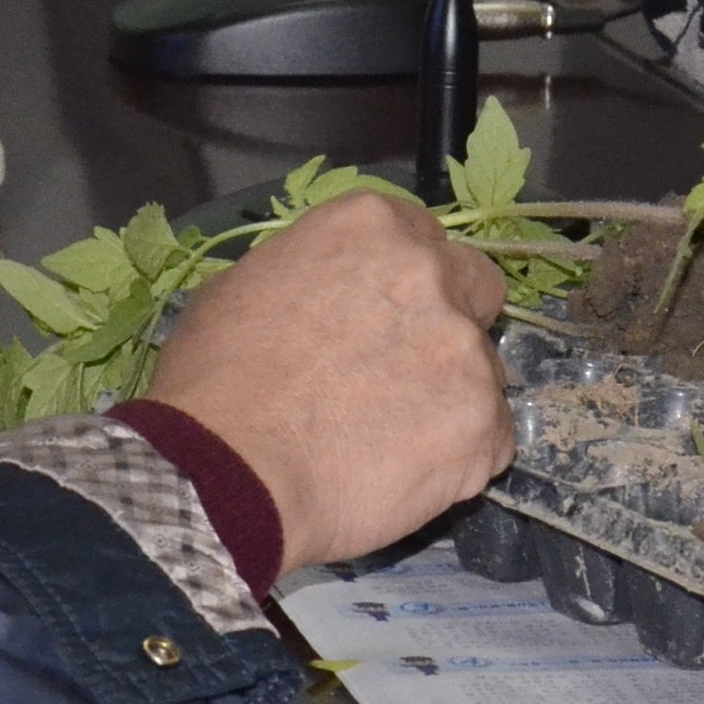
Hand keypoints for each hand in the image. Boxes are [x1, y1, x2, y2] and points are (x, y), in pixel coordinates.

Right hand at [146, 185, 512, 572]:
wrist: (226, 476)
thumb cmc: (213, 384)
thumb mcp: (241, 290)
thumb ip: (309, 276)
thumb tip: (326, 296)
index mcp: (373, 226)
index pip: (424, 237)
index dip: (405, 282)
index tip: (383, 317)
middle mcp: (432, 273)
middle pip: (476, 289)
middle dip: (452, 323)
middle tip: (403, 373)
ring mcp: (465, 350)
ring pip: (484, 371)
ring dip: (451, 398)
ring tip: (389, 442)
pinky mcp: (482, 424)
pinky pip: (490, 440)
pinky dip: (460, 459)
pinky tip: (405, 477)